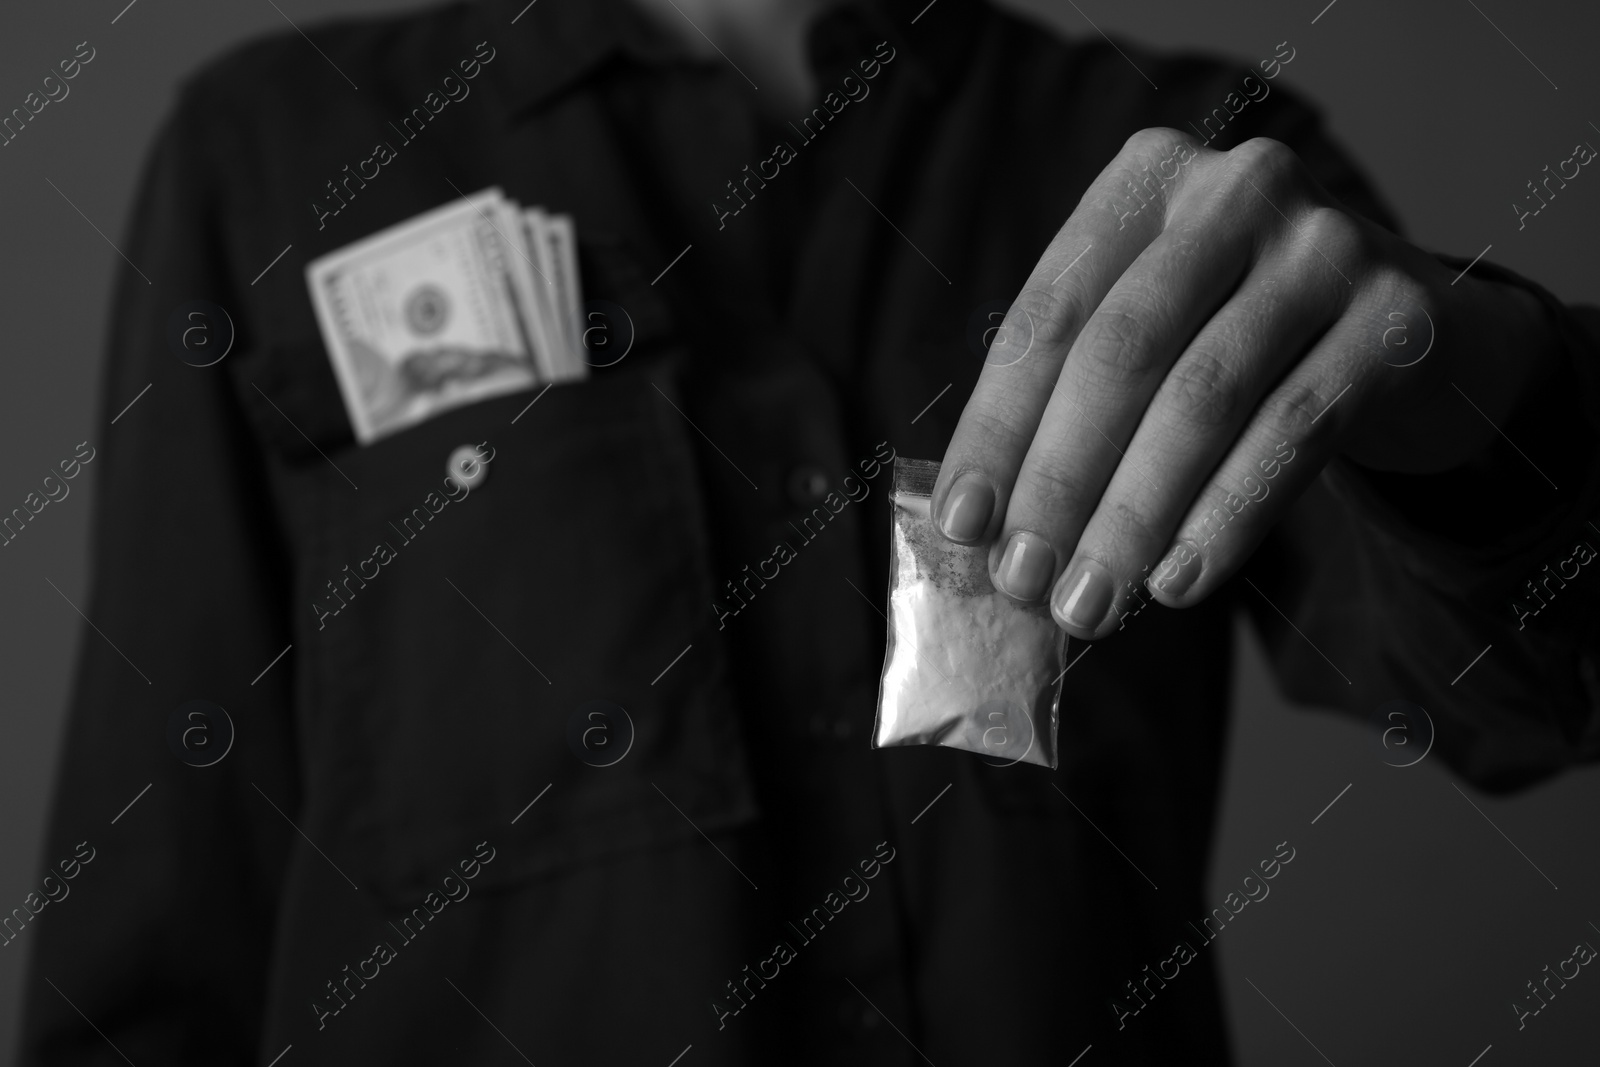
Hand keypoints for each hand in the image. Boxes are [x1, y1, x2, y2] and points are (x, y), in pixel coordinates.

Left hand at [934, 129, 1558, 638]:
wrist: (1408, 334)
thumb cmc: (1236, 341)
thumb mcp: (1152, 331)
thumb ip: (1068, 394)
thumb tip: (978, 522)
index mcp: (1149, 179)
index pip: (1049, 314)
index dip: (997, 427)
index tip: (960, 525)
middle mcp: (1239, 188)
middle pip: (1121, 352)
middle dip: (1059, 481)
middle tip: (1022, 580)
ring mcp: (1330, 244)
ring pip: (1203, 398)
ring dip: (1132, 517)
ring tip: (1088, 604)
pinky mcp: (1400, 318)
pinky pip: (1293, 432)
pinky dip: (1225, 517)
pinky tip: (1177, 583)